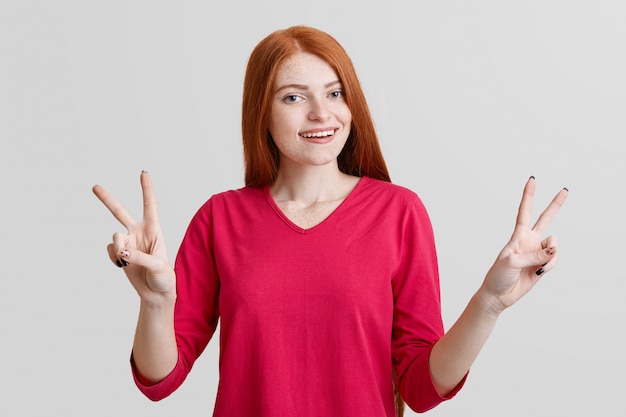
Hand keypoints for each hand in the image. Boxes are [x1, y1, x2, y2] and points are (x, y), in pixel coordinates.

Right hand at [92, 171, 175, 304]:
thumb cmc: (164, 278)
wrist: (156, 294)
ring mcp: (128, 243)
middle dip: (107, 199)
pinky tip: (122, 266)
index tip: (143, 173)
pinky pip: (110, 250)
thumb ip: (140, 257)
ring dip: (119, 247)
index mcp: (154, 230)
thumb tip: (122, 252)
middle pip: (120, 212)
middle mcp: (139, 233)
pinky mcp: (119, 254)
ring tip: (126, 259)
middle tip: (95, 187)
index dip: (147, 189)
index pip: (150, 205)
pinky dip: (114, 258)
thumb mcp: (158, 266)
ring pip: (114, 236)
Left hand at [479, 177, 567, 313]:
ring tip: (539, 267)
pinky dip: (550, 266)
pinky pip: (554, 260)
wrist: (499, 294)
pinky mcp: (542, 264)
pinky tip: (540, 272)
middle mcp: (529, 240)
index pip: (524, 211)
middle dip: (555, 205)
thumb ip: (534, 255)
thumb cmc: (498, 275)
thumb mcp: (512, 262)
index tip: (532, 180)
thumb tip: (554, 251)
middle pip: (545, 218)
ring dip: (550, 256)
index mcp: (517, 235)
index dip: (529, 196)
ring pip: (554, 245)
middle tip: (565, 190)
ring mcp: (537, 252)